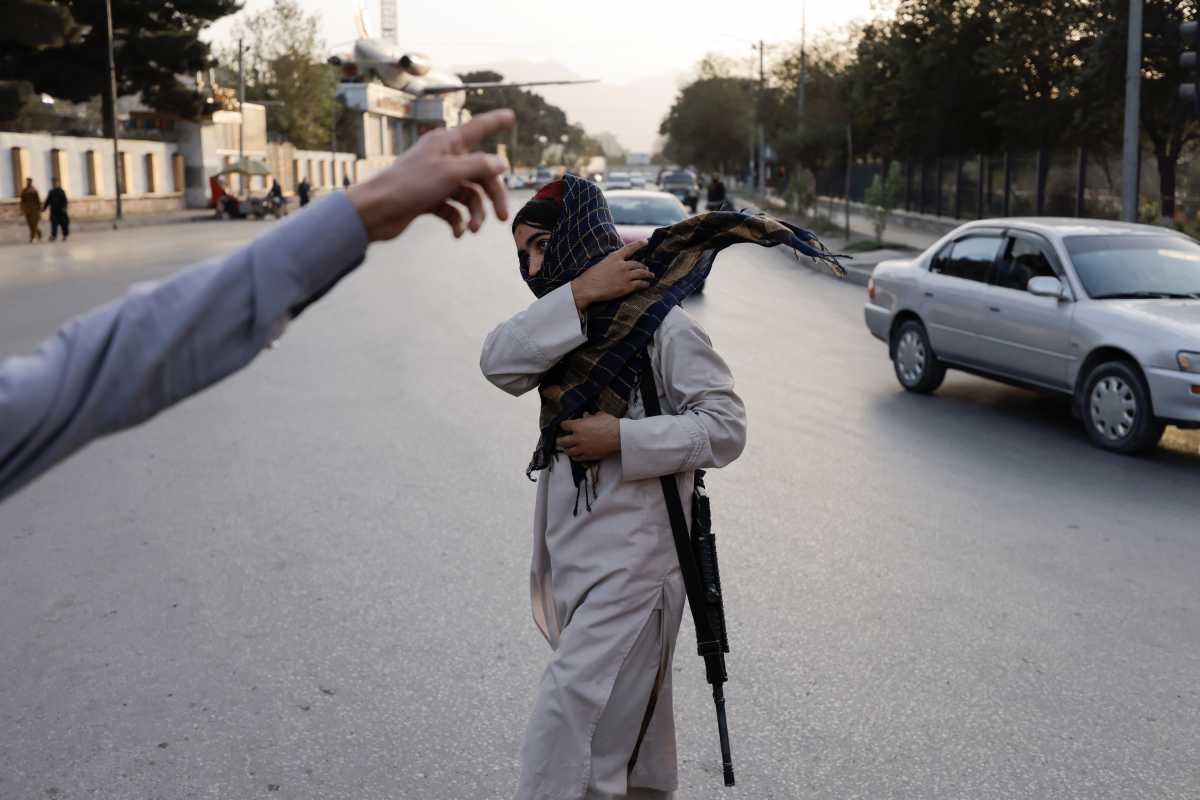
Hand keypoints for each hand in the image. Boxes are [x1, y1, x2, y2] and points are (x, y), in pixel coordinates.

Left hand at [346, 109, 514, 240]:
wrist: (376, 211)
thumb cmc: (409, 185)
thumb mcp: (450, 173)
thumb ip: (479, 166)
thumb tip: (501, 163)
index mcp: (447, 143)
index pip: (478, 128)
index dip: (495, 122)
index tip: (511, 116)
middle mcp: (444, 159)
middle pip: (480, 173)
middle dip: (492, 196)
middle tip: (501, 217)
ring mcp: (437, 180)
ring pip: (468, 195)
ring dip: (474, 213)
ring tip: (473, 230)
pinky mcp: (429, 200)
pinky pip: (453, 210)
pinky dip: (458, 222)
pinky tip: (458, 233)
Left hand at [557, 413, 620, 461]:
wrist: (619, 436)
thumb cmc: (610, 424)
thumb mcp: (599, 416)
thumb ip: (590, 417)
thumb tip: (586, 416)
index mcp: (578, 426)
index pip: (564, 425)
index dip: (563, 425)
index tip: (564, 425)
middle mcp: (577, 438)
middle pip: (562, 441)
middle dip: (560, 440)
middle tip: (560, 440)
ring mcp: (582, 448)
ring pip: (568, 451)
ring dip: (566, 449)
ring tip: (566, 449)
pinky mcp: (588, 456)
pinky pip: (577, 458)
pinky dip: (575, 457)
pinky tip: (575, 456)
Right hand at [571, 241, 653, 310]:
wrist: (587, 288)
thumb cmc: (590, 277)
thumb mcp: (601, 264)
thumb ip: (612, 263)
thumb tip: (618, 265)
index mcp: (614, 257)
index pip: (630, 248)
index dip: (639, 244)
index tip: (646, 242)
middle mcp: (622, 265)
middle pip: (638, 264)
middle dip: (644, 266)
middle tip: (647, 268)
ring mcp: (625, 276)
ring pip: (642, 273)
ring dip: (647, 274)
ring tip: (650, 276)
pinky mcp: (626, 287)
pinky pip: (640, 284)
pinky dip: (645, 284)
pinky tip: (646, 284)